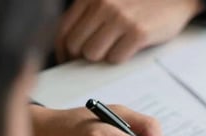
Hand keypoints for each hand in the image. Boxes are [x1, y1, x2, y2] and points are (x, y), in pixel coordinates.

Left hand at [56, 0, 205, 63]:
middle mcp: (102, 5)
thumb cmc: (142, 1)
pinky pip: (116, 58)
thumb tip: (72, 45)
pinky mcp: (138, 32)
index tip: (68, 60)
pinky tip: (128, 50)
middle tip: (95, 60)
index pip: (63, 29)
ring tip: (114, 51)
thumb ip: (90, 14)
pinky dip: (120, 59)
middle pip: (76, 45)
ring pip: (93, 54)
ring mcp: (120, 18)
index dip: (63, 50)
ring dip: (102, 58)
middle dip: (83, 57)